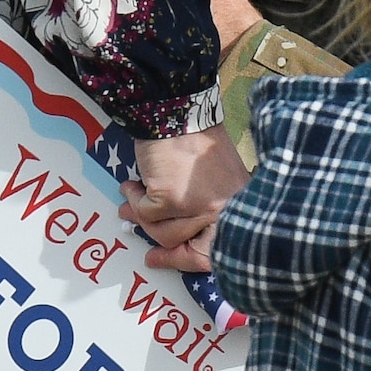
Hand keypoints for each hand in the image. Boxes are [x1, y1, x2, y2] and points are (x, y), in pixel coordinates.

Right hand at [124, 123, 249, 272]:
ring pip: (160, 232)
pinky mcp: (169, 198)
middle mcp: (220, 210)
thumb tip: (180, 240)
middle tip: (149, 252)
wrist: (180, 111)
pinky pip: (145, 214)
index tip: (173, 259)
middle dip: (163, 249)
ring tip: (134, 201)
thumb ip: (208, 208)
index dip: (190, 259)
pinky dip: (135, 201)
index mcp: (237, 205)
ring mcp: (195, 207)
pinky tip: (133, 187)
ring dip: (143, 218)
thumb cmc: (199, 139)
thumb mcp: (218, 178)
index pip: (215, 250)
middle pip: (184, 244)